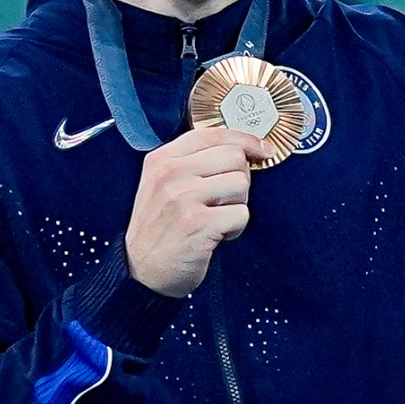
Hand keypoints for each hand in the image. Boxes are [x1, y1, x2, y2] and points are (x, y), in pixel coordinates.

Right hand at [124, 128, 258, 297]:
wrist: (142, 270)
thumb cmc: (161, 227)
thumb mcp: (164, 185)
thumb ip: (195, 162)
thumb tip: (245, 147)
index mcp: (162, 159)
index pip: (214, 133)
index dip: (246, 140)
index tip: (262, 150)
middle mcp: (170, 174)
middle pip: (234, 157)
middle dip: (239, 180)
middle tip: (222, 201)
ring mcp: (182, 198)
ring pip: (241, 184)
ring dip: (237, 205)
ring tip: (215, 218)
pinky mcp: (198, 223)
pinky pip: (242, 214)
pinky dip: (235, 228)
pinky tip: (215, 234)